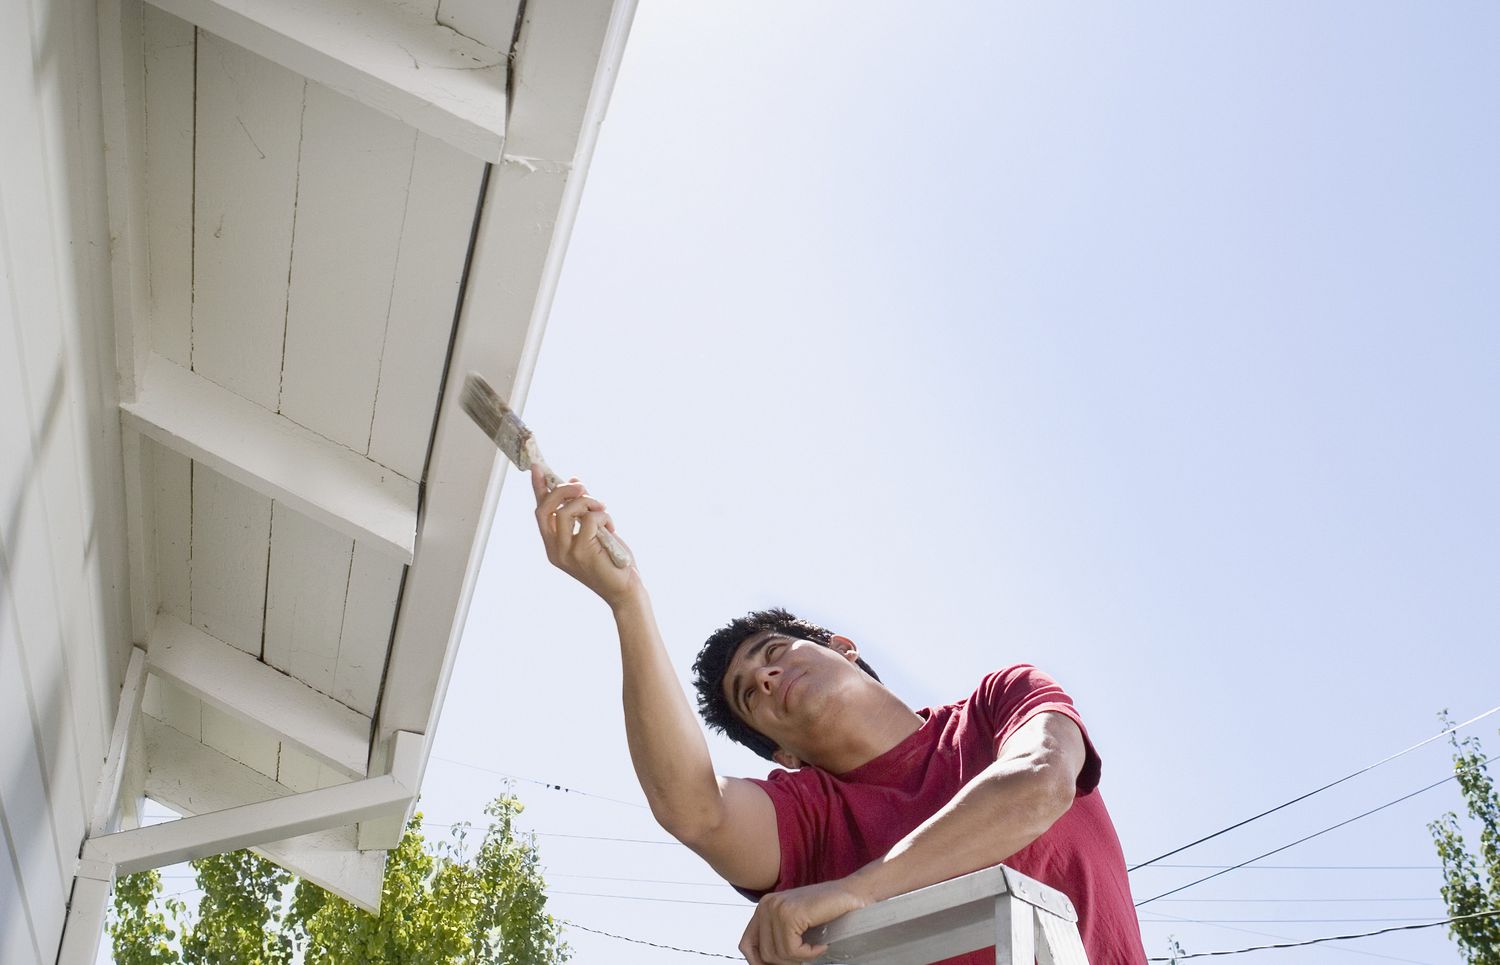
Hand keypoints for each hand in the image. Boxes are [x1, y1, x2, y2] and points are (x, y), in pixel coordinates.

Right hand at [531, 466, 639, 607]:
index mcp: (554, 545)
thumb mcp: (594, 531)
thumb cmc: (611, 561)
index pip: (541, 512)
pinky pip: (589, 519)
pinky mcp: (581, 552)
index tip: (537, 467)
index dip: (538, 489)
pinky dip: (603, 517)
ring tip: (603, 510)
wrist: (626, 591)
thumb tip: (575, 482)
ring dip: (589, 503)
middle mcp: (555, 550)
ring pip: (567, 510)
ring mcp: (566, 552)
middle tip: (582, 487)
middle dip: (563, 490)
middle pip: (545, 508)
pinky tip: (611, 529)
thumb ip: (582, 510)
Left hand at [739, 879, 868, 964]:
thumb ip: (777, 939)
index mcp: (764, 908)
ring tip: (815, 947)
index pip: (747, 945)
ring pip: (779, 955)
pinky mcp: (790, 913)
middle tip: (807, 954)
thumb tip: (764, 964)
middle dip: (788, 962)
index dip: (758, 963)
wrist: (852, 894)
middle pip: (764, 955)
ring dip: (801, 958)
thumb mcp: (794, 926)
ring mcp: (776, 908)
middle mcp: (766, 905)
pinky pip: (792, 950)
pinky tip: (820, 945)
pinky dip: (809, 954)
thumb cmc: (828, 910)